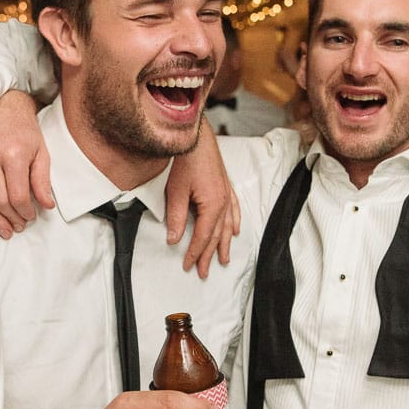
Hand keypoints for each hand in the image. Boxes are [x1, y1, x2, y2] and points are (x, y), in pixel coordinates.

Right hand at [0, 90, 54, 237]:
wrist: (6, 109)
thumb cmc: (26, 131)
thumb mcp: (42, 153)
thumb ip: (42, 181)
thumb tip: (46, 206)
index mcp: (13, 155)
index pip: (17, 194)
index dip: (25, 211)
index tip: (32, 216)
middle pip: (0, 200)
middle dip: (11, 217)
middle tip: (21, 226)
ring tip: (8, 230)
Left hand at [164, 119, 240, 276]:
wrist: (196, 136)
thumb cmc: (186, 160)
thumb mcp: (175, 191)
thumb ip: (175, 217)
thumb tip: (173, 239)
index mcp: (213, 205)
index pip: (202, 237)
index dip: (195, 253)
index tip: (188, 266)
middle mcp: (224, 202)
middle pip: (216, 235)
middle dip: (210, 255)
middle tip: (204, 272)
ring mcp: (227, 194)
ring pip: (227, 226)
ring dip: (224, 244)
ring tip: (224, 259)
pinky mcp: (226, 186)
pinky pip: (234, 210)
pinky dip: (234, 222)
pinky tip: (235, 230)